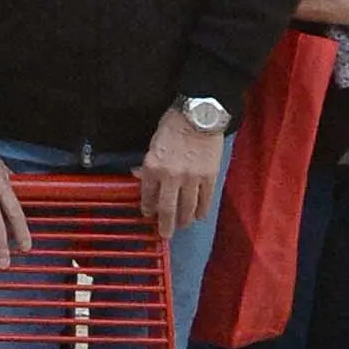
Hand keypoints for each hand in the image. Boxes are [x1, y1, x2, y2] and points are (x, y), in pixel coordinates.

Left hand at [135, 108, 221, 235]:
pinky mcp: (209, 178)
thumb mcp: (153, 142)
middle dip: (165, 225)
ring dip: (184, 220)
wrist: (200, 115)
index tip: (149, 214)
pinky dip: (202, 211)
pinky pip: (205, 200)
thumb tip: (140, 176)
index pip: (148, 196)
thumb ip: (148, 163)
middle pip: (167, 209)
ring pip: (187, 208)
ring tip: (182, 226)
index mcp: (153, 167)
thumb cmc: (174, 125)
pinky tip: (199, 216)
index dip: (148, 208)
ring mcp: (191, 179)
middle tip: (165, 234)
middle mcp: (171, 177)